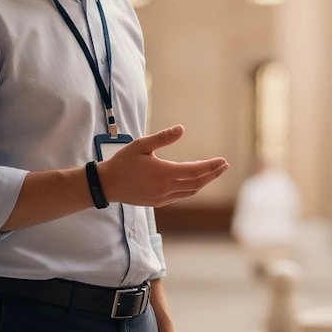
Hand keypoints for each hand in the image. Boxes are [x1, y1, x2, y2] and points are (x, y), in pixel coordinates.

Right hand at [98, 125, 227, 207]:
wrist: (107, 185)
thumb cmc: (123, 162)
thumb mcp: (141, 145)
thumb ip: (162, 137)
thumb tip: (182, 128)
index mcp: (164, 172)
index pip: (195, 170)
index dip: (211, 166)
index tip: (223, 161)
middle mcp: (166, 188)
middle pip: (197, 183)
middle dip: (213, 174)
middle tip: (224, 166)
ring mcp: (162, 197)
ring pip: (190, 191)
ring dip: (203, 182)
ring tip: (212, 172)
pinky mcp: (158, 202)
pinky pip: (180, 196)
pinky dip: (191, 188)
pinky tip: (193, 179)